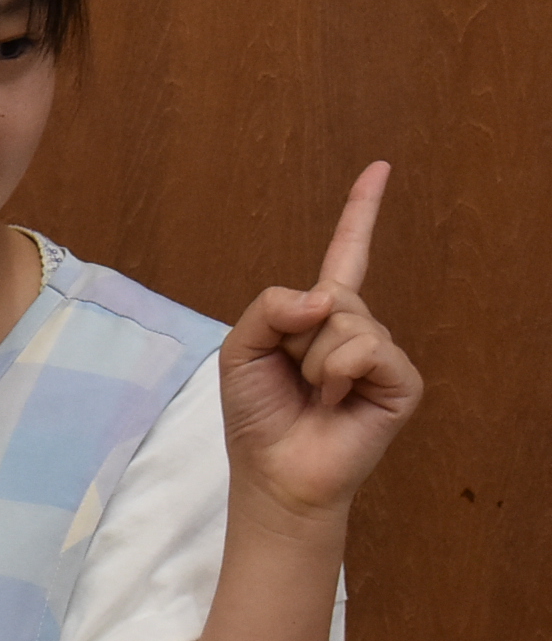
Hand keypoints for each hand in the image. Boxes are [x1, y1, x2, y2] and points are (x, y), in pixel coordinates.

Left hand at [220, 162, 424, 520]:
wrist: (274, 472)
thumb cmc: (257, 415)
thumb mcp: (239, 349)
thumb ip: (269, 307)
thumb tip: (324, 296)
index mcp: (319, 316)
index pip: (346, 255)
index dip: (361, 211)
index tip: (380, 168)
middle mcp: (357, 329)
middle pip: (330, 293)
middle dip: (294, 333)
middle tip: (292, 375)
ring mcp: (382, 354)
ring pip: (345, 321)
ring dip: (313, 360)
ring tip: (314, 393)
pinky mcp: (401, 381)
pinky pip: (366, 348)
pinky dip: (338, 373)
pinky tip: (336, 401)